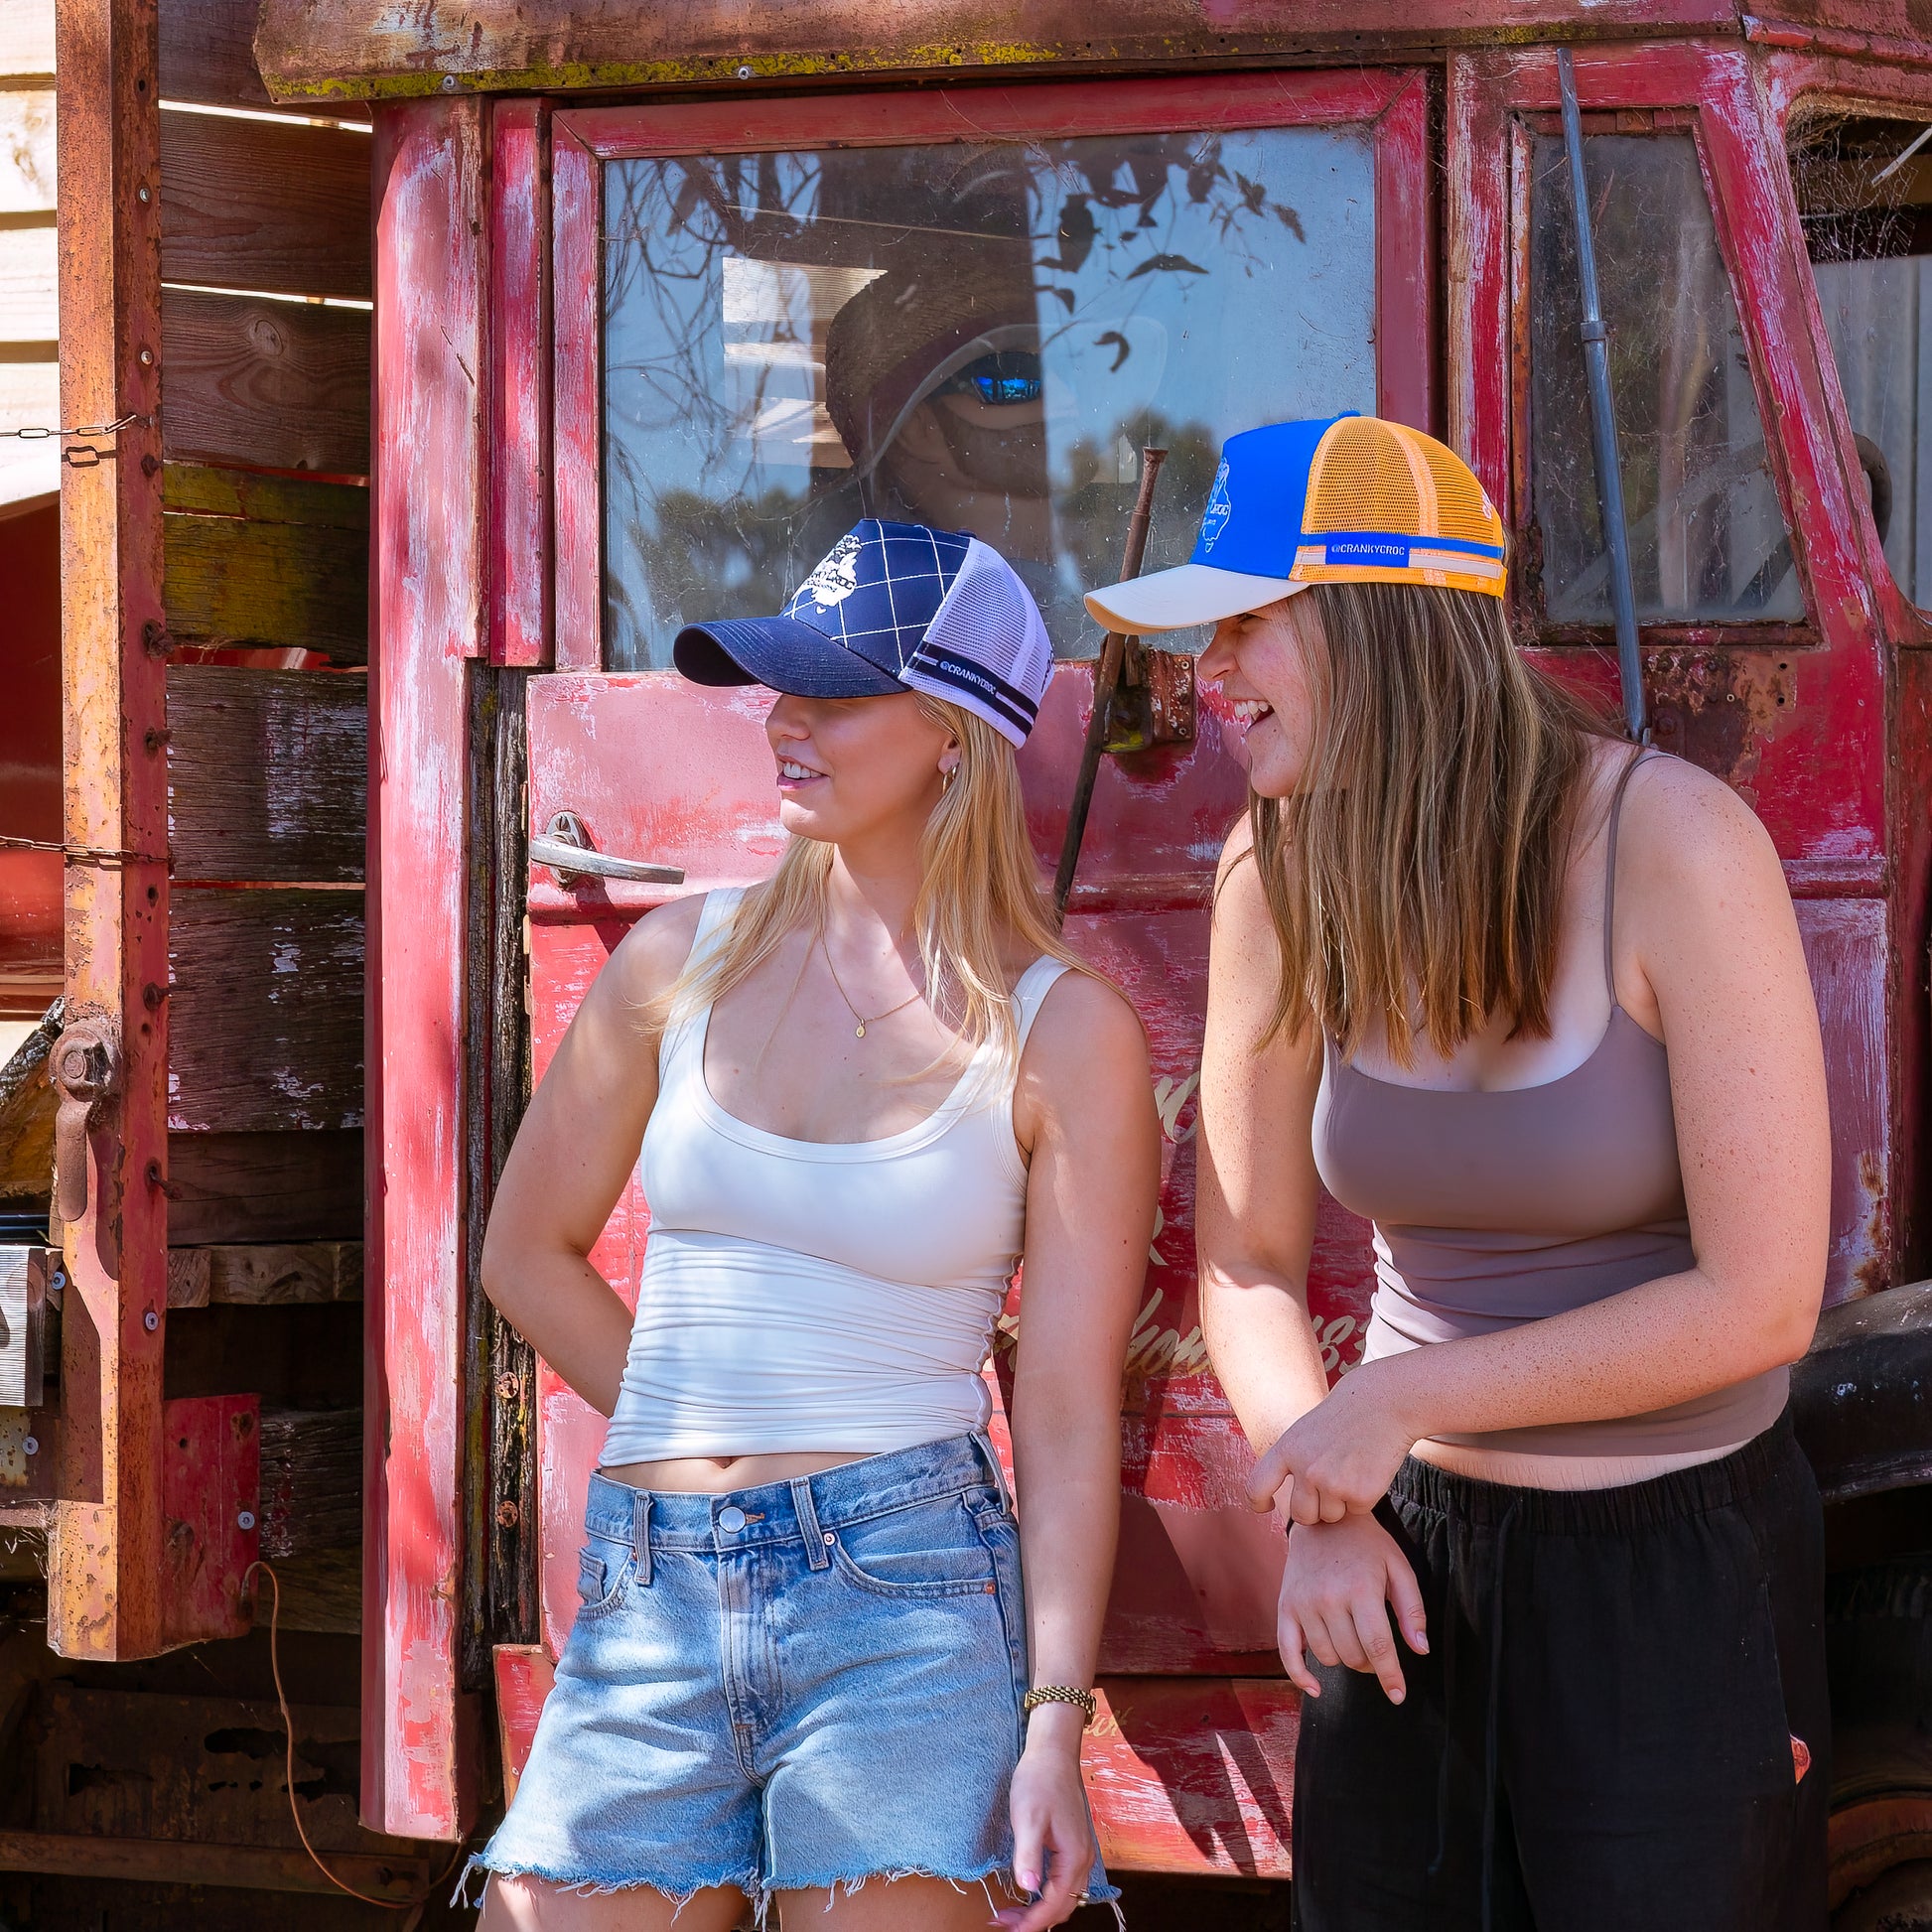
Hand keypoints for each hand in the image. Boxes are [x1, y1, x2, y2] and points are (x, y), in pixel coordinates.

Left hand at [996, 1712, 1095, 1929]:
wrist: (1053, 1752)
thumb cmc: (1039, 1781)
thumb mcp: (1028, 1817)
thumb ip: (1029, 1855)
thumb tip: (1028, 1888)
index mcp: (1074, 1856)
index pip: (1055, 1904)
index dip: (1031, 1922)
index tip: (1007, 1928)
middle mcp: (1082, 1858)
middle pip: (1063, 1905)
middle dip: (1035, 1920)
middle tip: (1005, 1922)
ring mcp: (1080, 1851)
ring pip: (1065, 1895)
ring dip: (1041, 1908)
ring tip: (1013, 1911)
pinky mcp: (1073, 1843)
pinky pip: (1064, 1880)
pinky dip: (1047, 1893)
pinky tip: (1029, 1888)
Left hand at [1245, 1362, 1418, 1523]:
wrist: (1384, 1402)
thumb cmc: (1346, 1414)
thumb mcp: (1307, 1431)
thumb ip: (1294, 1460)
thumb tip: (1290, 1498)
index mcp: (1286, 1449)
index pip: (1257, 1487)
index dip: (1258, 1501)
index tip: (1265, 1507)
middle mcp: (1305, 1469)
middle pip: (1302, 1515)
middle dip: (1315, 1509)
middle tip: (1332, 1485)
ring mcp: (1332, 1483)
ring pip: (1331, 1516)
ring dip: (1341, 1503)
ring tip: (1353, 1470)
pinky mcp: (1360, 1494)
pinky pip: (1356, 1511)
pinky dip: (1364, 1498)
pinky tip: (1369, 1471)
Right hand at [1277, 1514, 1427, 1703]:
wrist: (1321, 1518)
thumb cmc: (1367, 1545)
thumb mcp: (1399, 1567)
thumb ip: (1413, 1609)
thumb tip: (1420, 1649)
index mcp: (1361, 1589)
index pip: (1377, 1647)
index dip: (1390, 1676)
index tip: (1398, 1695)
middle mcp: (1329, 1598)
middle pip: (1353, 1656)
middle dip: (1370, 1662)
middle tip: (1375, 1647)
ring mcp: (1304, 1603)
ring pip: (1328, 1657)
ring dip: (1345, 1658)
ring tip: (1352, 1638)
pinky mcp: (1285, 1606)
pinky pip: (1288, 1652)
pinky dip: (1300, 1675)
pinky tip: (1316, 1687)